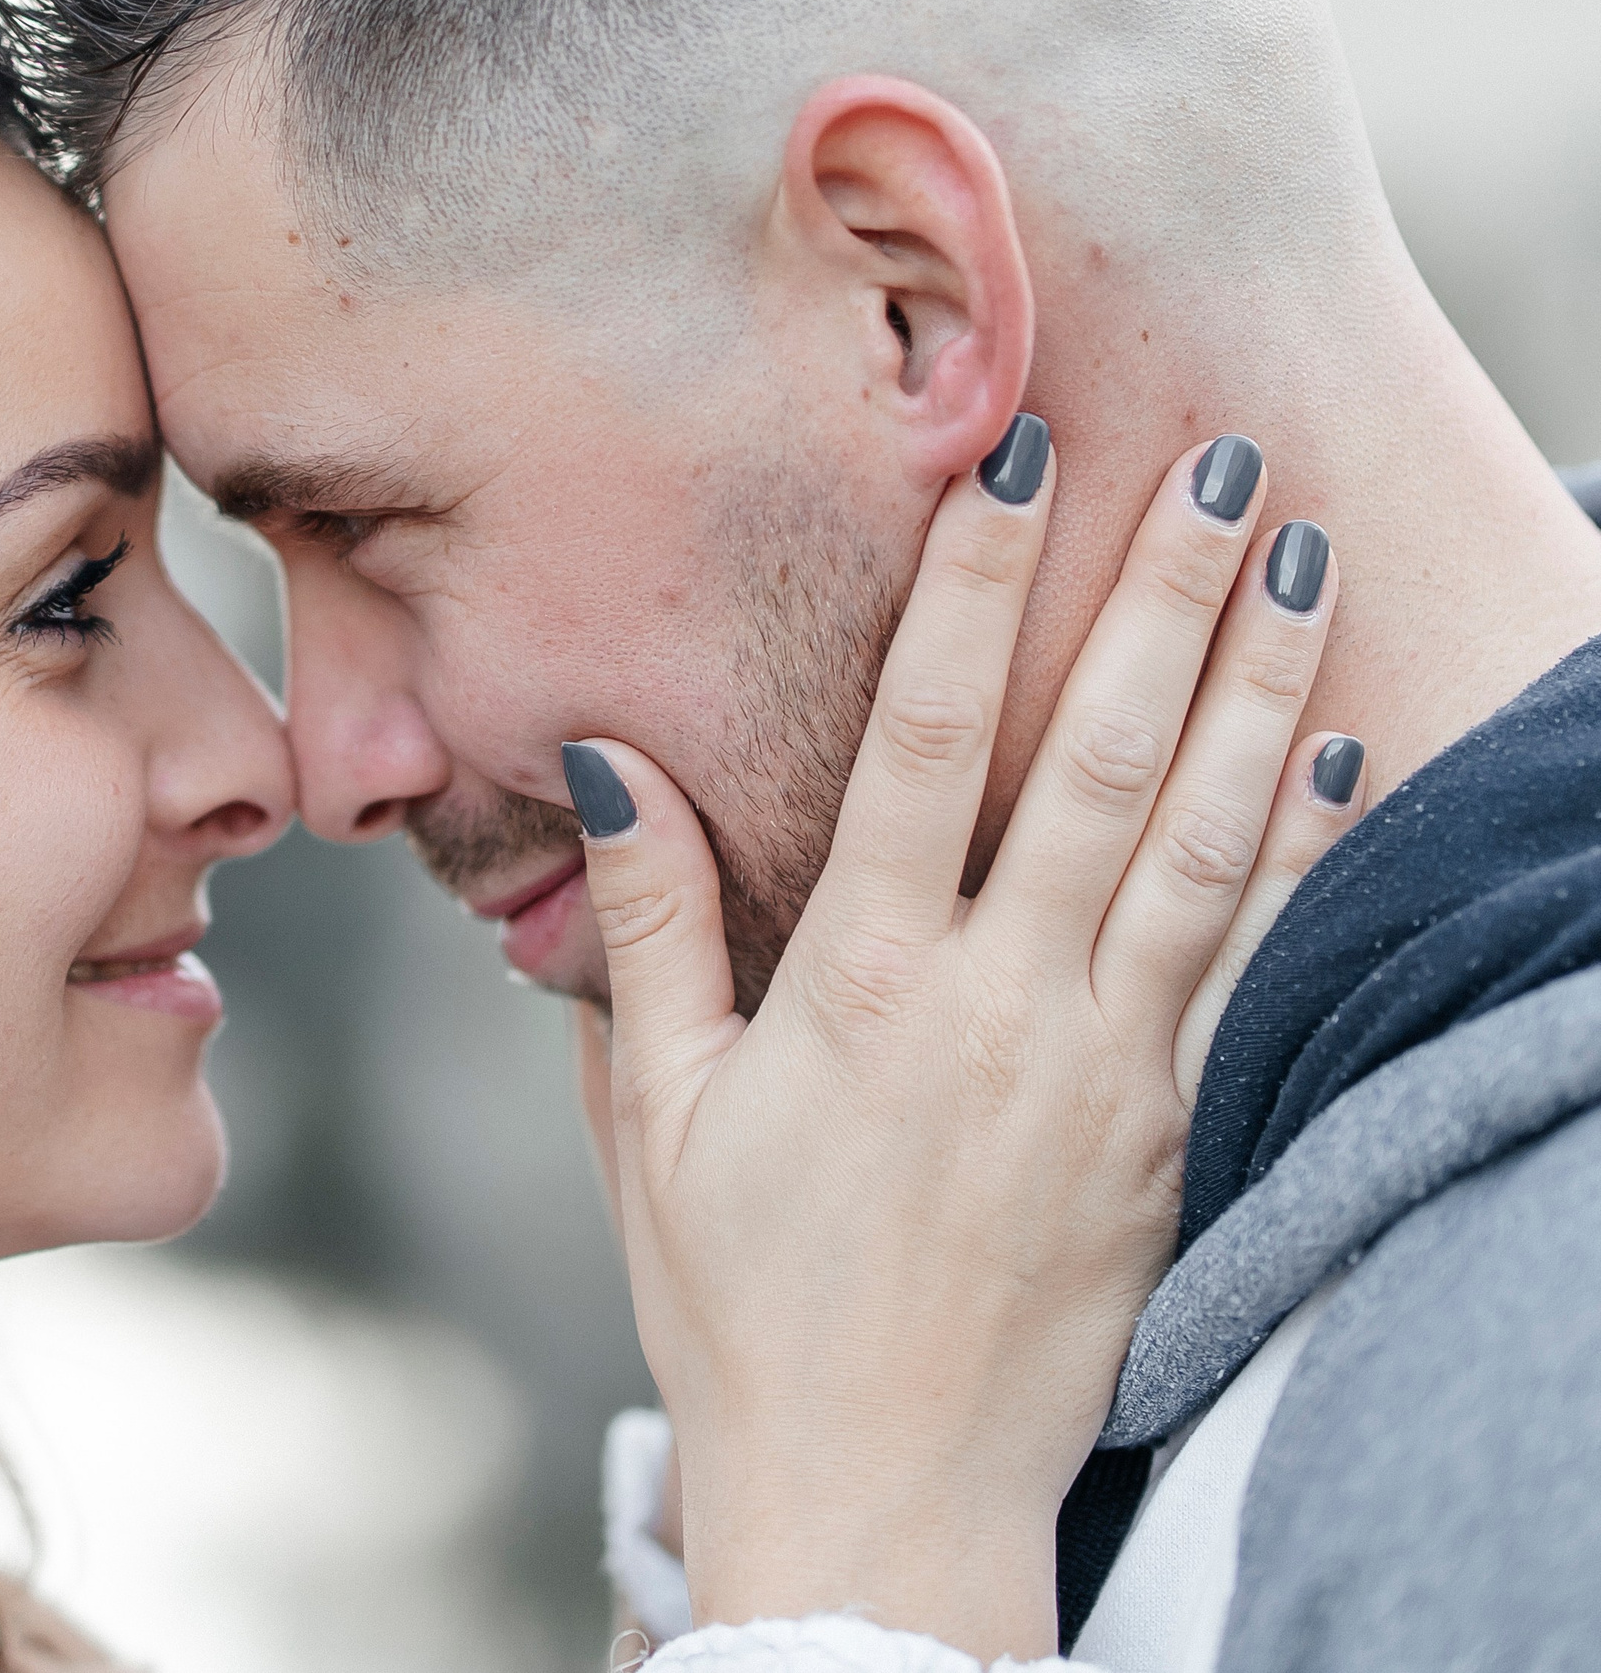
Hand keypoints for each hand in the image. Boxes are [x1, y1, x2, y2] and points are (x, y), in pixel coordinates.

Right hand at [573, 426, 1360, 1659]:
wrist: (883, 1499)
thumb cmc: (744, 1306)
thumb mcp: (658, 1113)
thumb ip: (648, 925)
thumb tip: (613, 763)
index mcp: (862, 985)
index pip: (929, 737)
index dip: (975, 584)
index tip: (1018, 458)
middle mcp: (1002, 1005)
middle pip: (1102, 758)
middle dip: (1166, 594)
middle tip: (1223, 457)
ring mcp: (1108, 1070)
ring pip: (1207, 842)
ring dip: (1259, 686)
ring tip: (1304, 555)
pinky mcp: (1173, 1136)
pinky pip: (1257, 965)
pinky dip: (1308, 850)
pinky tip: (1343, 750)